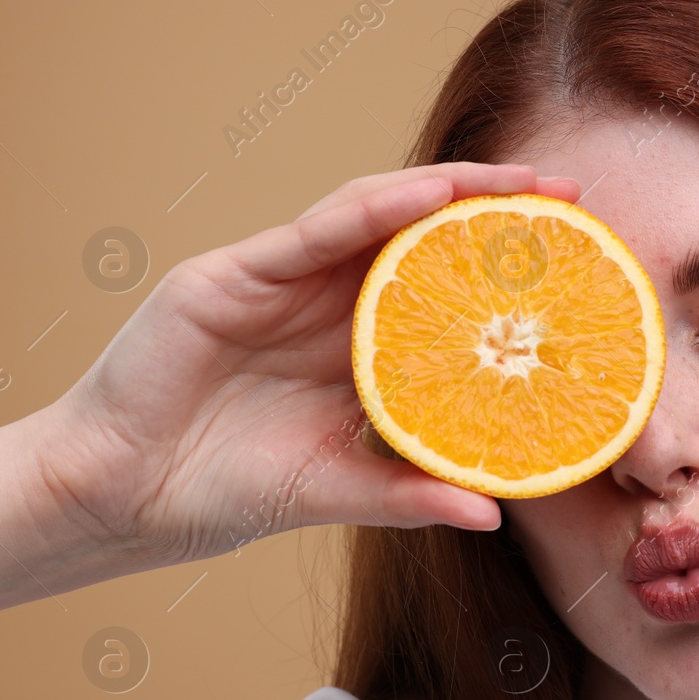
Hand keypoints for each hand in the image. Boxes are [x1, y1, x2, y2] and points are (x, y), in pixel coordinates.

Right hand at [36, 162, 581, 567]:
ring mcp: (282, 284)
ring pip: (376, 220)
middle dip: (493, 217)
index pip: (443, 297)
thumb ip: (408, 494)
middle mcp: (326, 306)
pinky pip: (315, 231)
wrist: (122, 497)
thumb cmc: (224, 490)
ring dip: (448, 194)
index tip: (577, 269)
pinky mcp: (234, 275)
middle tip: (570, 201)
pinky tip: (430, 195)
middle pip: (421, 243)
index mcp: (355, 351)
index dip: (504, 278)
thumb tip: (492, 513)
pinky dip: (375, 210)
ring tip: (517, 186)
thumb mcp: (335, 491)